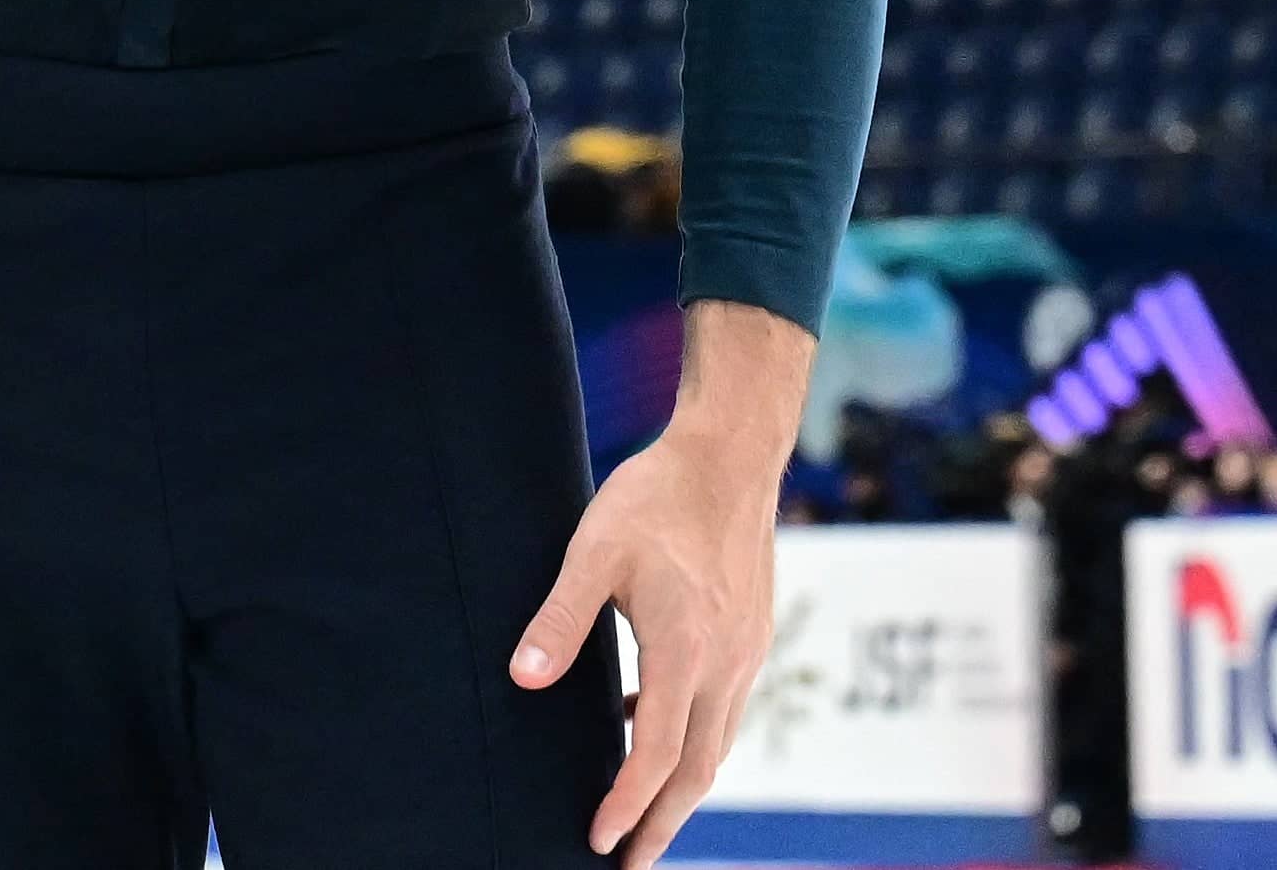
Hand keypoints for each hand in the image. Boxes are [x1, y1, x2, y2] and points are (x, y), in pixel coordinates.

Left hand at [514, 336, 791, 868]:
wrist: (732, 449)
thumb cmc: (658, 494)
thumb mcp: (594, 549)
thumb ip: (559, 618)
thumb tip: (523, 679)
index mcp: (686, 650)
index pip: (655, 755)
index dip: (625, 806)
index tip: (597, 844)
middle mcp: (726, 661)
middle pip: (697, 770)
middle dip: (662, 825)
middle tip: (631, 865)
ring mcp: (746, 649)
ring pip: (717, 743)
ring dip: (682, 787)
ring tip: (645, 813)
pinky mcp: (753, 631)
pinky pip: (726, 707)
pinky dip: (694, 736)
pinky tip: (653, 719)